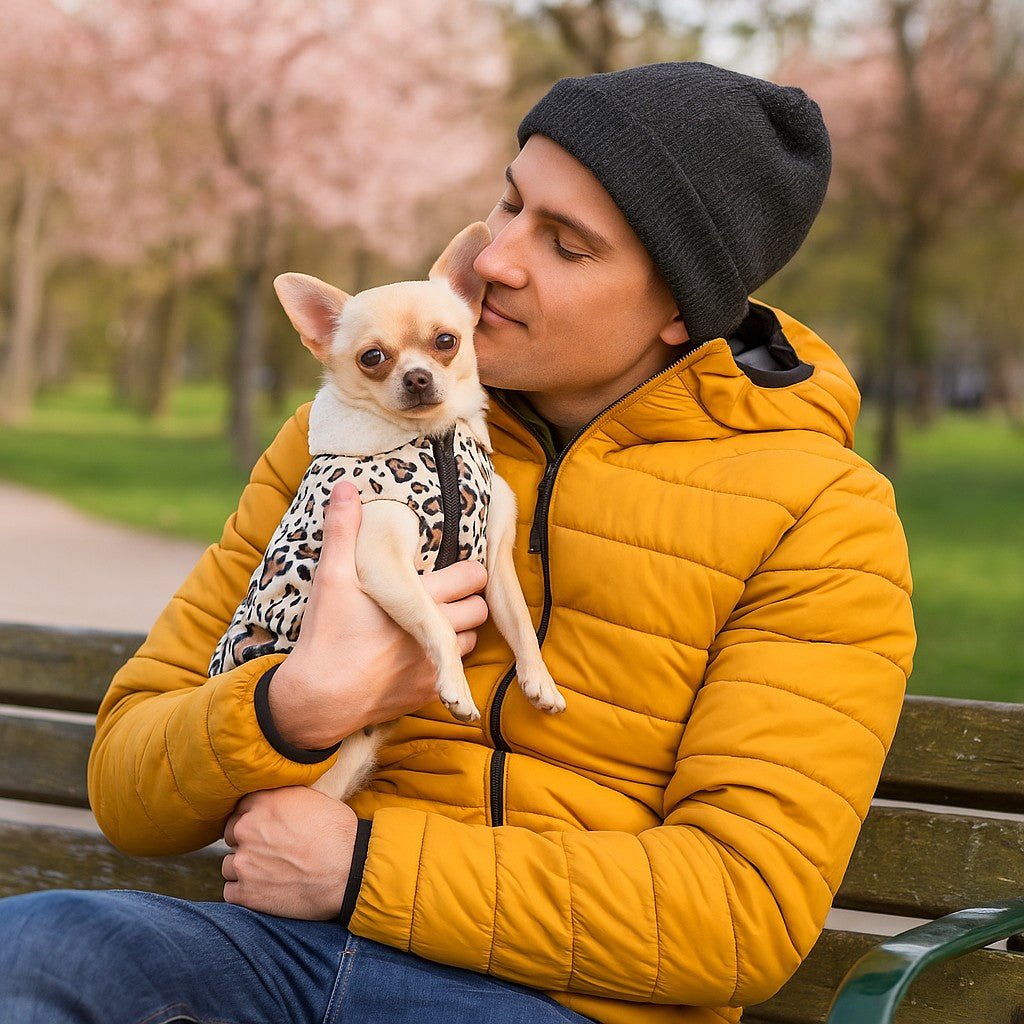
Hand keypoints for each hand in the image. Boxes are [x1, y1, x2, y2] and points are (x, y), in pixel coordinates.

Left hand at [221, 787, 356, 919]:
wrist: (349, 869)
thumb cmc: (339, 832)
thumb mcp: (313, 799)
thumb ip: (283, 799)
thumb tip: (276, 804)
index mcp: (263, 802)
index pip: (241, 808)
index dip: (254, 819)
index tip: (265, 828)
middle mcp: (247, 829)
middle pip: (230, 834)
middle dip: (246, 842)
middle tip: (268, 851)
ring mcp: (243, 862)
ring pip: (229, 865)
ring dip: (244, 869)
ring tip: (269, 873)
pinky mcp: (246, 893)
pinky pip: (230, 891)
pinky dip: (243, 892)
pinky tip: (264, 890)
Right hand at [269, 480, 489, 748]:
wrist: (316, 699)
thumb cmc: (326, 634)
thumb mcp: (331, 577)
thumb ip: (342, 530)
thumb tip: (346, 486)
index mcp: (419, 601)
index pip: (474, 576)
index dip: (468, 570)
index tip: (452, 569)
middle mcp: (436, 633)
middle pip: (480, 609)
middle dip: (468, 600)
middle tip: (445, 595)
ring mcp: (436, 666)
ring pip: (471, 640)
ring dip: (459, 630)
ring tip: (433, 622)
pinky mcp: (429, 692)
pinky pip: (454, 670)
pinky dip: (445, 660)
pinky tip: (420, 650)